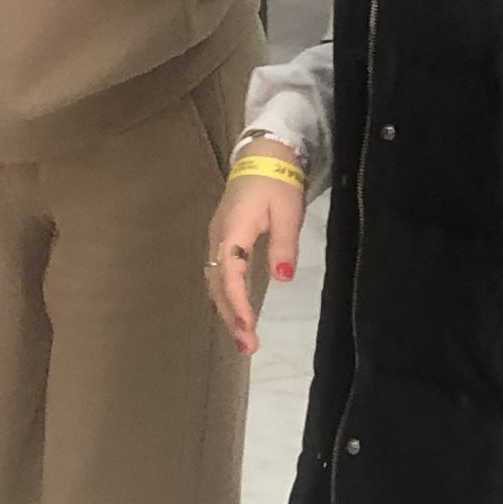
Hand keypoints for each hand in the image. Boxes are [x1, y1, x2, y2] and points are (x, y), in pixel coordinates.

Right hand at [208, 139, 304, 354]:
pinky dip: (226, 297)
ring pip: (215, 281)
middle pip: (217, 283)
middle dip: (230, 315)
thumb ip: (283, 244)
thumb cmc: (277, 183)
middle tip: (247, 346)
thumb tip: (283, 276)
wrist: (262, 157)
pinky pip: (218, 274)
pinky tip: (237, 312)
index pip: (229, 272)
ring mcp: (216, 238)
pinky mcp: (222, 240)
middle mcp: (218, 237)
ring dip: (227, 309)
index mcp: (233, 229)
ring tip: (243, 337)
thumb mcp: (287, 211)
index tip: (247, 326)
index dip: (237, 301)